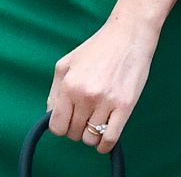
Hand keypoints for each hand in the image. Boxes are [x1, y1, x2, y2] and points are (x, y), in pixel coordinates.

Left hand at [46, 19, 156, 154]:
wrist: (128, 35)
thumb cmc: (97, 49)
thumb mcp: (67, 63)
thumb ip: (55, 92)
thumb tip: (51, 117)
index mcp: (68, 85)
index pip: (57, 126)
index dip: (61, 126)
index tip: (69, 119)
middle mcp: (85, 95)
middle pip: (73, 133)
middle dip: (76, 129)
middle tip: (85, 116)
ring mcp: (105, 102)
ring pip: (91, 139)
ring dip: (92, 135)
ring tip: (96, 122)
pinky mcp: (124, 106)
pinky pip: (110, 139)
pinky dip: (105, 145)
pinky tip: (104, 139)